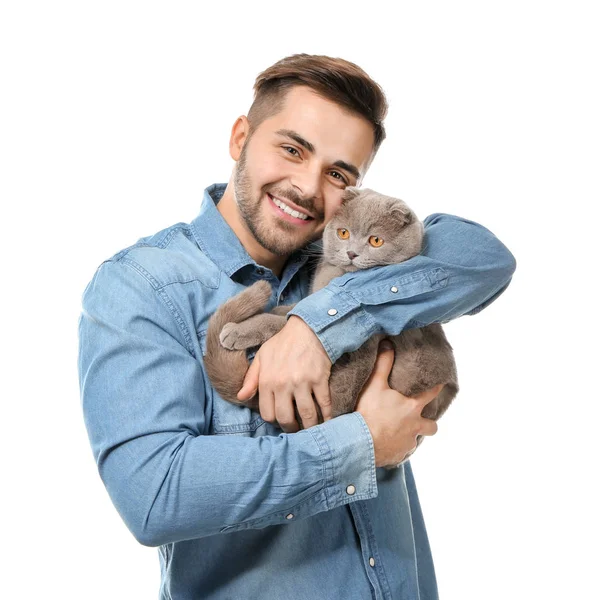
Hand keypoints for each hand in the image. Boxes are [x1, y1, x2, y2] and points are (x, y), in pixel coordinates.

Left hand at [236, 315, 331, 431]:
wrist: (307, 328)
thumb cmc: (282, 343)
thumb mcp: (262, 357)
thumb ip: (251, 379)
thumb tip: (241, 397)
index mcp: (267, 381)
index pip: (267, 413)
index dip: (274, 420)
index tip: (280, 420)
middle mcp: (283, 384)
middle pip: (286, 418)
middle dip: (291, 428)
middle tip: (296, 428)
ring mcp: (303, 383)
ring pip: (307, 415)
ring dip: (310, 426)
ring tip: (311, 428)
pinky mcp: (320, 380)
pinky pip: (324, 404)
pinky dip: (327, 416)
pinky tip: (328, 421)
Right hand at [356, 340, 441, 467]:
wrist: (360, 442)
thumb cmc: (368, 412)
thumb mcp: (375, 384)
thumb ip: (383, 364)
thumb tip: (388, 344)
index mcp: (412, 407)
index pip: (431, 394)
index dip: (437, 388)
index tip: (442, 384)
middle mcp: (415, 426)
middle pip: (432, 426)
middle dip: (429, 423)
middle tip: (418, 419)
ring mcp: (408, 443)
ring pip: (416, 440)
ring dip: (411, 436)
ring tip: (398, 432)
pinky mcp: (399, 456)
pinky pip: (402, 452)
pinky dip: (397, 448)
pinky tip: (386, 444)